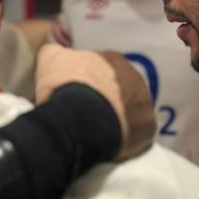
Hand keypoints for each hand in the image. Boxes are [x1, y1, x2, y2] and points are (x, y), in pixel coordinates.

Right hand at [35, 45, 154, 160]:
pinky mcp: (147, 130)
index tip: (74, 94)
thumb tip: (51, 51)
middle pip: (119, 91)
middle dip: (104, 101)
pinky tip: (108, 148)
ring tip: (95, 134)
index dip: (87, 82)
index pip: (102, 69)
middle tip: (84, 116)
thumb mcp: (51, 59)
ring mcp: (144, 104)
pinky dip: (125, 142)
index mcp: (113, 61)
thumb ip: (54, 52)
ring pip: (130, 113)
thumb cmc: (66, 86)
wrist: (79, 119)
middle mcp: (135, 79)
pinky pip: (137, 137)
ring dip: (117, 121)